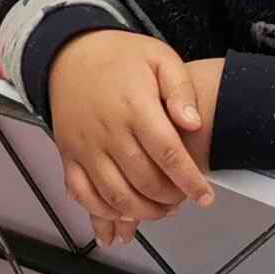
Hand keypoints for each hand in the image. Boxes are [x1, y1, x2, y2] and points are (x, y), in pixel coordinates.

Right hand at [48, 29, 214, 241]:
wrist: (70, 54)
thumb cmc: (120, 58)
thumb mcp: (160, 58)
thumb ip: (181, 90)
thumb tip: (193, 123)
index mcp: (135, 106)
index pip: (168, 154)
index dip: (190, 181)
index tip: (205, 196)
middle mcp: (108, 130)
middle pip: (144, 181)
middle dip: (170, 199)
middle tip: (183, 199)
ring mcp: (85, 146)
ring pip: (115, 195)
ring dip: (143, 212)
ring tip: (161, 210)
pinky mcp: (69, 155)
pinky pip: (83, 194)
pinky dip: (103, 213)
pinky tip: (122, 219)